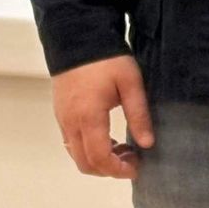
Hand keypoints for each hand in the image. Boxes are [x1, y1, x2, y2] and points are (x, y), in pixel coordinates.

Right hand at [52, 54, 154, 179]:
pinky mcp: (60, 113)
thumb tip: (148, 144)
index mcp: (88, 117)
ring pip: (76, 155)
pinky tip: (108, 137)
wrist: (78, 37)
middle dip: (108, 169)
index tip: (136, 168)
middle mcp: (71, 123)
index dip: (118, 170)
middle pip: (84, 163)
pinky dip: (88, 148)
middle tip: (132, 158)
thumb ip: (139, 114)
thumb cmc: (107, 58)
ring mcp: (62, 119)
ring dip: (98, 159)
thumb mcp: (130, 83)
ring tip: (123, 147)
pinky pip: (71, 142)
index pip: (99, 158)